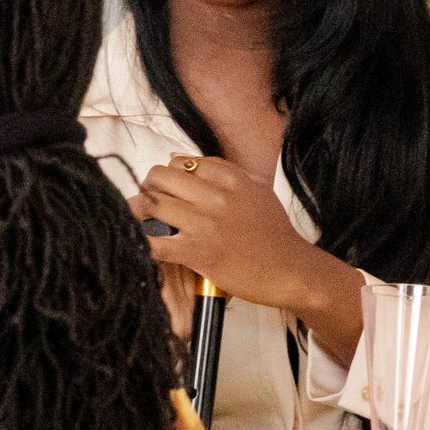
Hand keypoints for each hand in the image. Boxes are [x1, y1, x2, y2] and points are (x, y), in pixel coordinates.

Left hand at [129, 157, 364, 357]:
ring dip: (138, 212)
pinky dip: (143, 242)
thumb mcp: (256, 189)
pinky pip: (155, 242)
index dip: (168, 174)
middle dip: (148, 188)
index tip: (166, 187)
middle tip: (147, 201)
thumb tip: (178, 159)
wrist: (291, 270)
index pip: (181, 162)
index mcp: (230, 177)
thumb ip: (222, 171)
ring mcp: (205, 224)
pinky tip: (143, 244)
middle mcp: (216, 196)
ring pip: (150, 206)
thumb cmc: (274, 234)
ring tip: (139, 219)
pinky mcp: (198, 252)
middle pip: (160, 178)